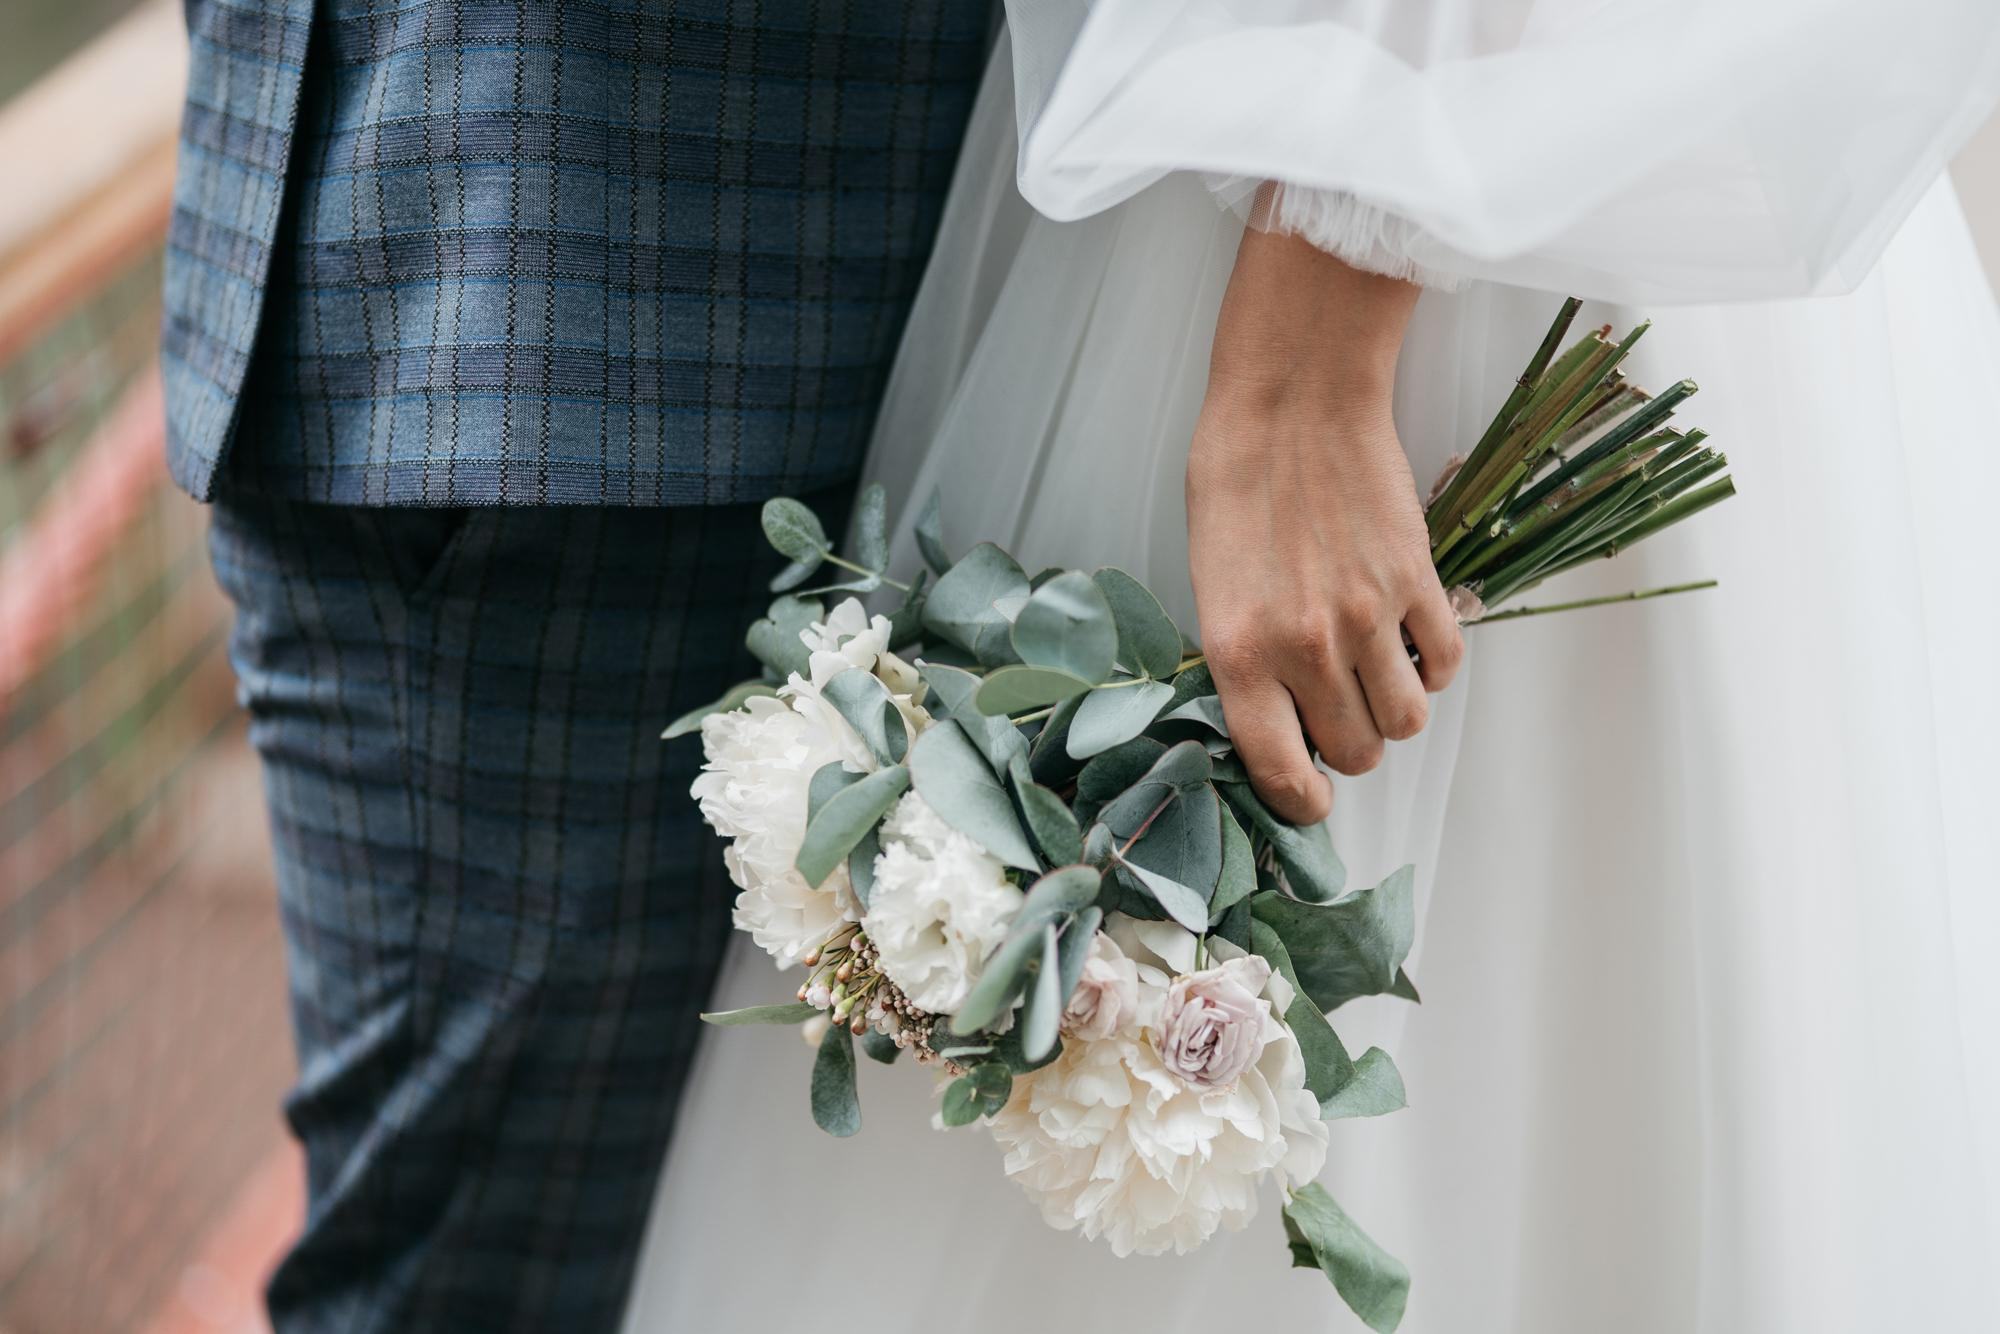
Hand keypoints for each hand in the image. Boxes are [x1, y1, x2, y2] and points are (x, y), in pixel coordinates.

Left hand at [1187, 229, 1462, 824]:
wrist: (1291, 403)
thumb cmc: (1234, 486)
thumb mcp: (1211, 587)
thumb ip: (1247, 662)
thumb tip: (1284, 721)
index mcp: (1239, 653)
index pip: (1279, 769)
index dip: (1299, 800)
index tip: (1310, 800)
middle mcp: (1304, 648)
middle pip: (1356, 752)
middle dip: (1348, 746)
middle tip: (1337, 714)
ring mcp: (1367, 617)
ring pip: (1406, 722)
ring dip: (1393, 712)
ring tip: (1374, 676)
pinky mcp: (1417, 582)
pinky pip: (1445, 663)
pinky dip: (1431, 664)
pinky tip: (1408, 638)